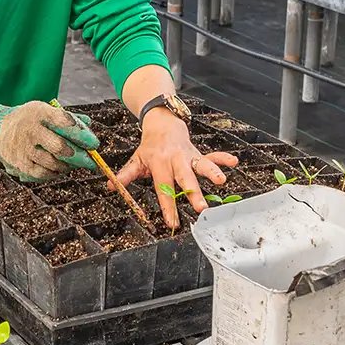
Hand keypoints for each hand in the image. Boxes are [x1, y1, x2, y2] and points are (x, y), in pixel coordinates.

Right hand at [0, 101, 98, 181]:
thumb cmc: (28, 120)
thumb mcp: (44, 110)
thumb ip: (67, 118)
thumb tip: (88, 125)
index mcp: (39, 113)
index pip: (64, 122)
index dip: (81, 134)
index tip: (94, 144)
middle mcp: (30, 131)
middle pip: (60, 148)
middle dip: (80, 156)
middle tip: (91, 161)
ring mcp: (24, 149)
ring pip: (54, 163)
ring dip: (69, 166)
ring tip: (74, 164)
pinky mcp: (19, 165)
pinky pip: (43, 174)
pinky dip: (56, 173)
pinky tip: (60, 169)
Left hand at [113, 110, 237, 229]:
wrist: (162, 122)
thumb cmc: (150, 146)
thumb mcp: (136, 159)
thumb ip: (126, 175)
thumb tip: (111, 187)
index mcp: (159, 164)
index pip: (163, 188)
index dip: (168, 206)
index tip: (172, 222)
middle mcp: (175, 160)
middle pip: (185, 178)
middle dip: (193, 193)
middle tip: (200, 208)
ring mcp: (188, 156)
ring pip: (201, 165)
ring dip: (211, 172)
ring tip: (221, 181)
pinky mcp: (198, 153)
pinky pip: (212, 155)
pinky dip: (222, 158)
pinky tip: (233, 162)